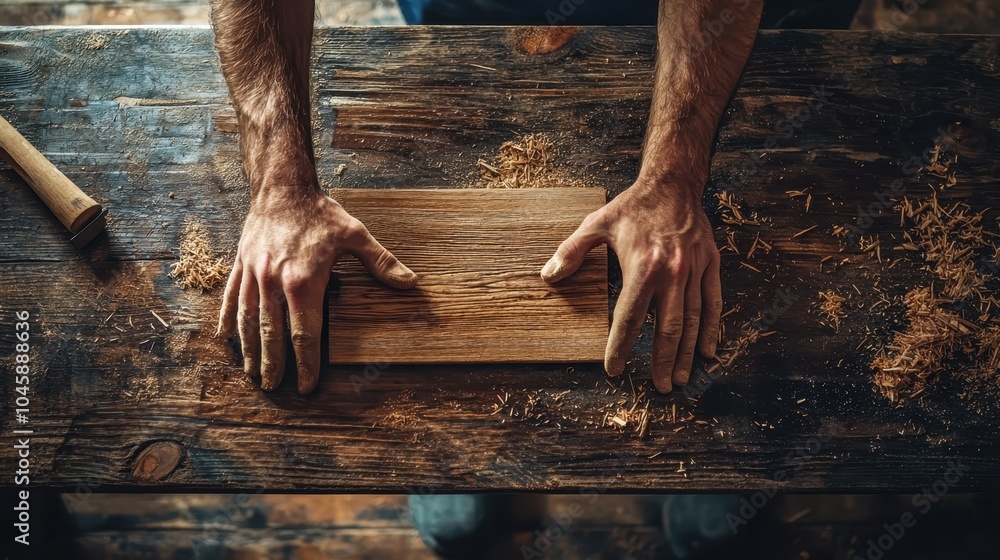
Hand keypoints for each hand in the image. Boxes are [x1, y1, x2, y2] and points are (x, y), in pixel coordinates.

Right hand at [217, 187, 417, 393]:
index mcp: (304, 282)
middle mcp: (273, 282)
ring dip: (249, 350)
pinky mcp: (241, 265)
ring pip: (248, 321)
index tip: (307, 386)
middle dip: (273, 365)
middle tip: (274, 389)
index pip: (304, 334)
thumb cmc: (320, 213)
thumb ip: (381, 262)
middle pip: (272, 335)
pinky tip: (226, 339)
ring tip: (252, 373)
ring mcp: (254, 275)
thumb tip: (410, 283)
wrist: (283, 187)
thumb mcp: (355, 234)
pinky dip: (228, 320)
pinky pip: (232, 298)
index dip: (306, 363)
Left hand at [541, 180, 720, 392]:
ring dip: (686, 352)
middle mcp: (672, 272)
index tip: (614, 368)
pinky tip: (707, 351)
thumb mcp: (596, 223)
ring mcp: (694, 270)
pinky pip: (714, 302)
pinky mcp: (710, 264)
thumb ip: (571, 251)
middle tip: (659, 386)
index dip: (620, 346)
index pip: (629, 317)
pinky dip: (712, 329)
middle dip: (662, 360)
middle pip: (667, 327)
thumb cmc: (633, 206)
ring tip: (680, 377)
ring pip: (693, 320)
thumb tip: (548, 275)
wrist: (673, 183)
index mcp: (643, 266)